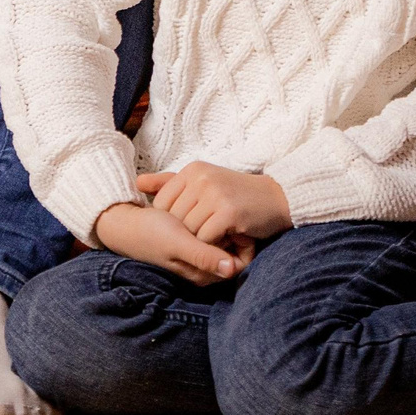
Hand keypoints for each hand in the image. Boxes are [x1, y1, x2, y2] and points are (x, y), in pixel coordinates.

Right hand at [93, 202, 249, 285]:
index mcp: (202, 273)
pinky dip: (211, 218)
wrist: (123, 223)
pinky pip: (210, 230)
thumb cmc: (150, 233)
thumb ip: (203, 256)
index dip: (242, 244)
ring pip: (223, 238)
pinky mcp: (191, 239)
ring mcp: (197, 252)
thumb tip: (233, 269)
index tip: (237, 226)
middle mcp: (202, 266)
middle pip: (233, 251)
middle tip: (228, 213)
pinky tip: (204, 204)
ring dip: (223, 222)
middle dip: (234, 232)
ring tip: (216, 207)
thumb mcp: (177, 243)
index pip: (238, 264)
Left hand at [139, 164, 292, 247]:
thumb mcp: (203, 182)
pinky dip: (213, 245)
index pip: (162, 203)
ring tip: (218, 235)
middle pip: (174, 219)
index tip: (191, 224)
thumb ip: (170, 182)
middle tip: (207, 232)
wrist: (278, 198)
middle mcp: (200, 178)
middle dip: (187, 232)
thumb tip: (137, 182)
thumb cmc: (237, 194)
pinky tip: (226, 239)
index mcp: (192, 170)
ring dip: (201, 240)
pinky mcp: (228, 212)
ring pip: (188, 230)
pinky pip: (205, 238)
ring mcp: (214, 194)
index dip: (172, 221)